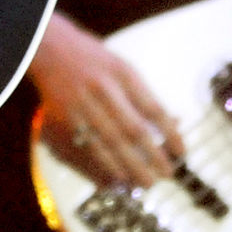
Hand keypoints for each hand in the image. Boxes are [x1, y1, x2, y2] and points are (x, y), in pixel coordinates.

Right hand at [29, 13, 182, 188]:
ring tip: (146, 182)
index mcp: (122, 74)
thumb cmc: (94, 61)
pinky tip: (117, 177)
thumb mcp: (124, 69)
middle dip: (152, 156)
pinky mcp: (63, 119)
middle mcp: (102, 90)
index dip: (170, 133)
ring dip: (130, 167)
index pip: (153, 108)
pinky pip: (87, 149)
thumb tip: (174, 122)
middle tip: (167, 175)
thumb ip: (145, 96)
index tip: (181, 152)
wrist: (50, 49)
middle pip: (132, 130)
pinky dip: (104, 165)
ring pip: (109, 144)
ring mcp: (81, 105)